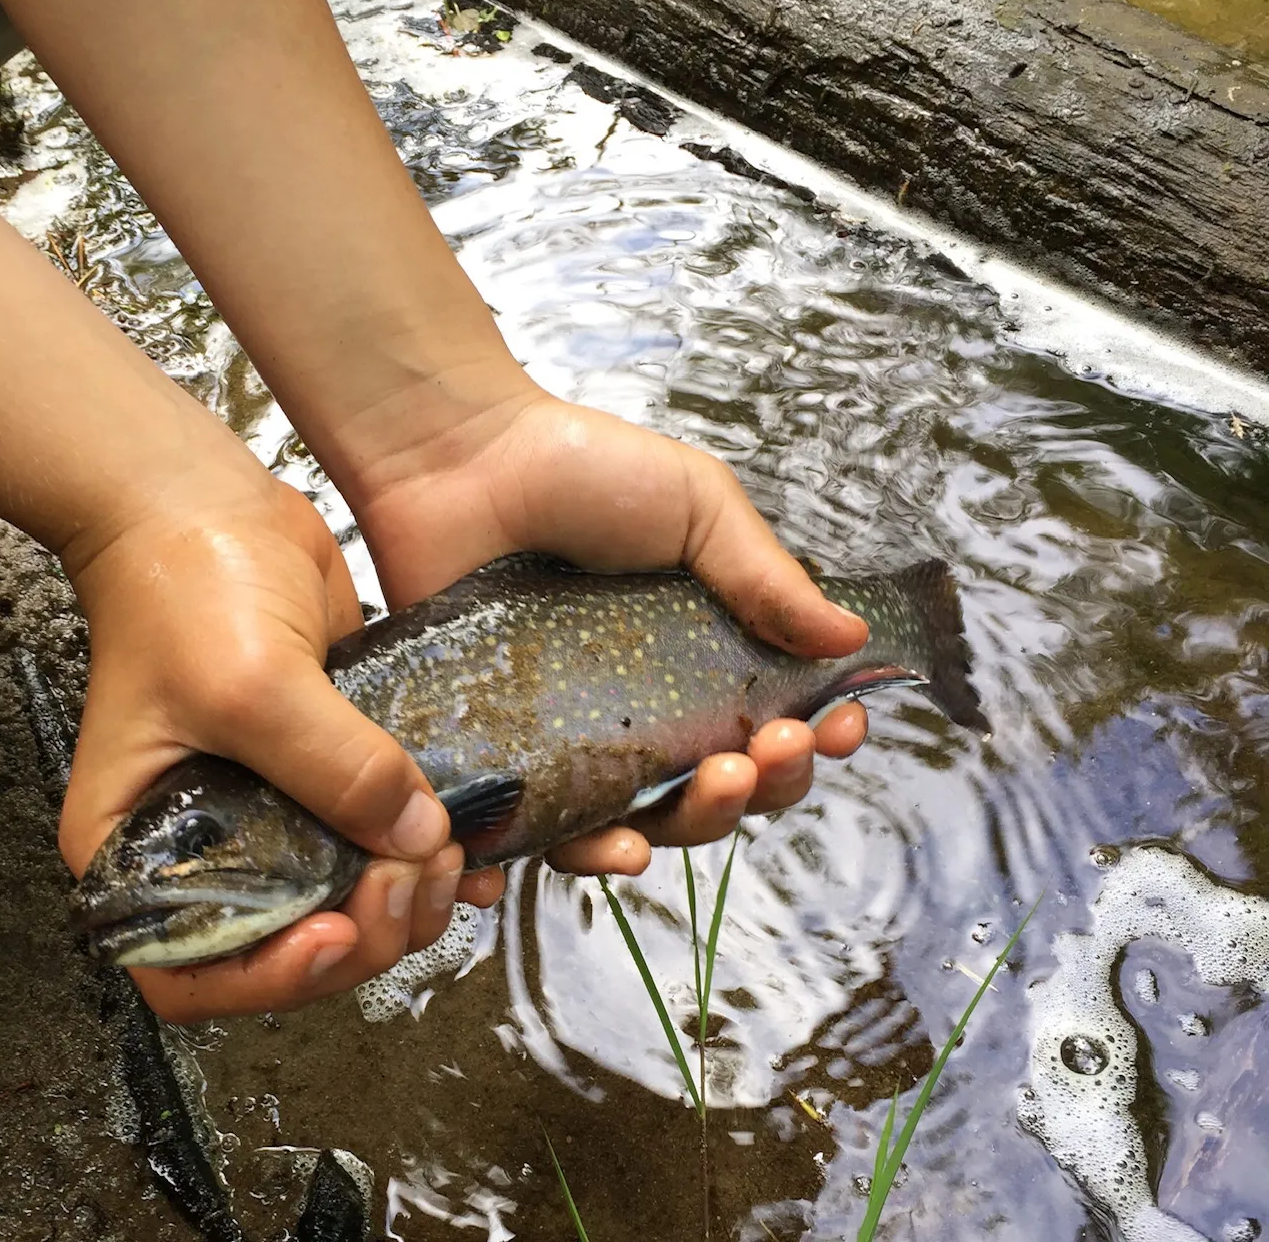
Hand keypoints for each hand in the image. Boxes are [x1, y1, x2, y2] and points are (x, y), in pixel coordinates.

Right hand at [57, 464, 468, 1023]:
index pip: (193, 970)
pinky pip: (373, 831)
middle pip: (286, 940)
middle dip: (361, 931)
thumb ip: (335, 767)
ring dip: (403, 900)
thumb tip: (415, 837)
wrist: (205, 501)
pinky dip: (423, 852)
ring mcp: (268, 803)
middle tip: (409, 880)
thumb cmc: (183, 588)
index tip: (332, 936)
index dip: (267, 980)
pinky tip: (471, 852)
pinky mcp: (324, 762)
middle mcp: (204, 838)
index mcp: (139, 844)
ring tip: (448, 862)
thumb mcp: (250, 684)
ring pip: (341, 896)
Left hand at [348, 384, 870, 893]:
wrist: (458, 458)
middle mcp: (649, 702)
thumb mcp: (696, 505)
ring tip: (717, 782)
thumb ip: (765, 576)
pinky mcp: (511, 755)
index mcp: (704, 647)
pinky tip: (622, 847)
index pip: (778, 715)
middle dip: (769, 780)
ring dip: (701, 821)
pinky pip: (556, 829)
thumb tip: (852, 639)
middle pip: (728, 782)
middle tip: (771, 746)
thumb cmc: (580, 467)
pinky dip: (592, 853)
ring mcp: (580, 733)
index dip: (818, 733)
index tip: (840, 723)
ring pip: (654, 819)